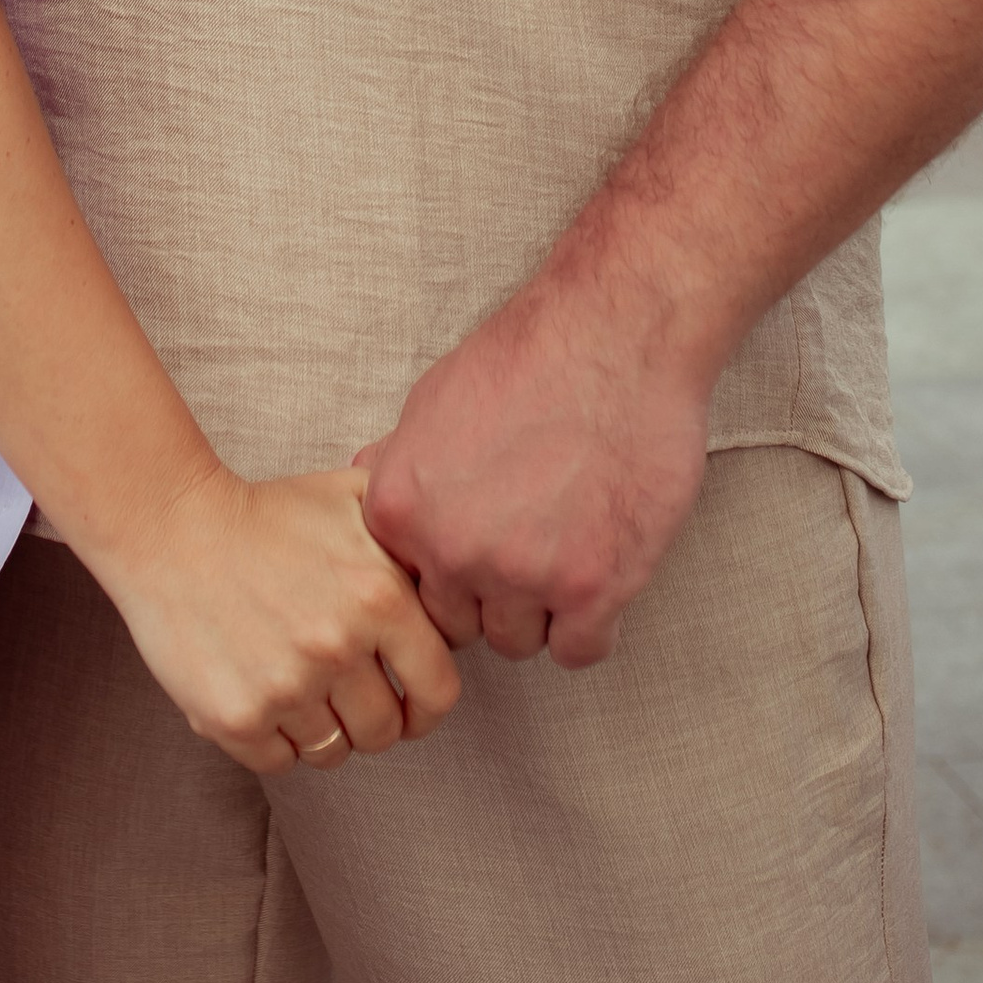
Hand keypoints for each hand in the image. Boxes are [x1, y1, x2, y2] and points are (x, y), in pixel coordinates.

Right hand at [97, 465, 461, 774]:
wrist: (171, 527)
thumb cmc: (269, 512)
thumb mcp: (354, 498)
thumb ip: (414, 532)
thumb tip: (461, 566)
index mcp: (381, 597)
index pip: (440, 693)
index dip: (427, 703)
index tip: (410, 699)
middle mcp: (339, 647)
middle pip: (385, 731)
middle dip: (373, 717)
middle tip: (346, 690)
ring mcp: (286, 688)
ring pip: (334, 752)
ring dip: (324, 728)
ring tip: (300, 684)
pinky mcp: (236, 718)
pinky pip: (281, 763)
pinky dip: (277, 741)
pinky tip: (263, 693)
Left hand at [359, 276, 711, 671]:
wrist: (617, 332)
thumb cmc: (530, 355)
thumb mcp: (434, 399)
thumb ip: (399, 460)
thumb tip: (365, 486)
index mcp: (402, 508)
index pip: (408, 590)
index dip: (447, 567)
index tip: (479, 540)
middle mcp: (452, 550)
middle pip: (461, 623)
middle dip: (492, 593)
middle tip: (530, 540)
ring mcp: (522, 574)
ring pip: (519, 640)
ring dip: (543, 607)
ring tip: (569, 542)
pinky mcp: (593, 588)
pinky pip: (579, 650)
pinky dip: (591, 621)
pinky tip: (601, 570)